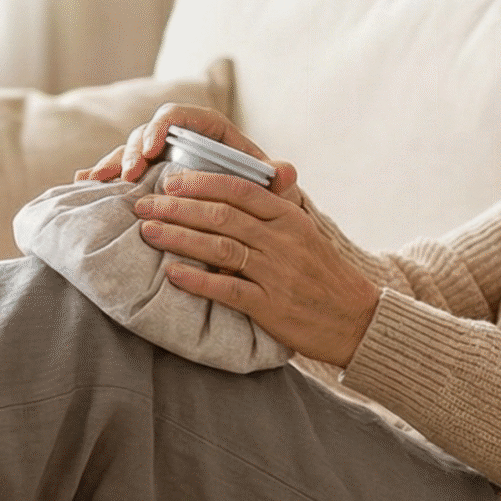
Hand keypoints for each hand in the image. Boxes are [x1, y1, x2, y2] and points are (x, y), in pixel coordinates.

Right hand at [76, 105, 307, 205]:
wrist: (247, 213)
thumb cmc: (258, 192)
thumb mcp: (268, 185)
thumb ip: (277, 178)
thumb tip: (288, 172)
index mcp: (207, 130)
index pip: (179, 115)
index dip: (161, 126)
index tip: (152, 148)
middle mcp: (179, 139)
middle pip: (147, 131)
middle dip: (133, 149)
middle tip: (127, 173)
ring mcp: (160, 158)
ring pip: (130, 150)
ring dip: (113, 163)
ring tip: (98, 180)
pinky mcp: (147, 176)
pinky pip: (120, 170)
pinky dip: (101, 174)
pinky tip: (82, 182)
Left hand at [132, 164, 380, 367]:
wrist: (356, 319)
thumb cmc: (322, 275)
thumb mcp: (303, 234)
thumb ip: (270, 213)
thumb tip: (225, 193)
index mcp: (289, 217)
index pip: (240, 189)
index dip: (201, 182)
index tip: (169, 180)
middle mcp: (283, 240)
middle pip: (222, 215)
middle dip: (177, 207)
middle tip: (143, 204)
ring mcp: (278, 273)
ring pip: (220, 248)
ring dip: (179, 238)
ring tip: (148, 232)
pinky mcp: (272, 306)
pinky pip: (229, 289)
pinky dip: (198, 280)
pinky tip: (172, 274)